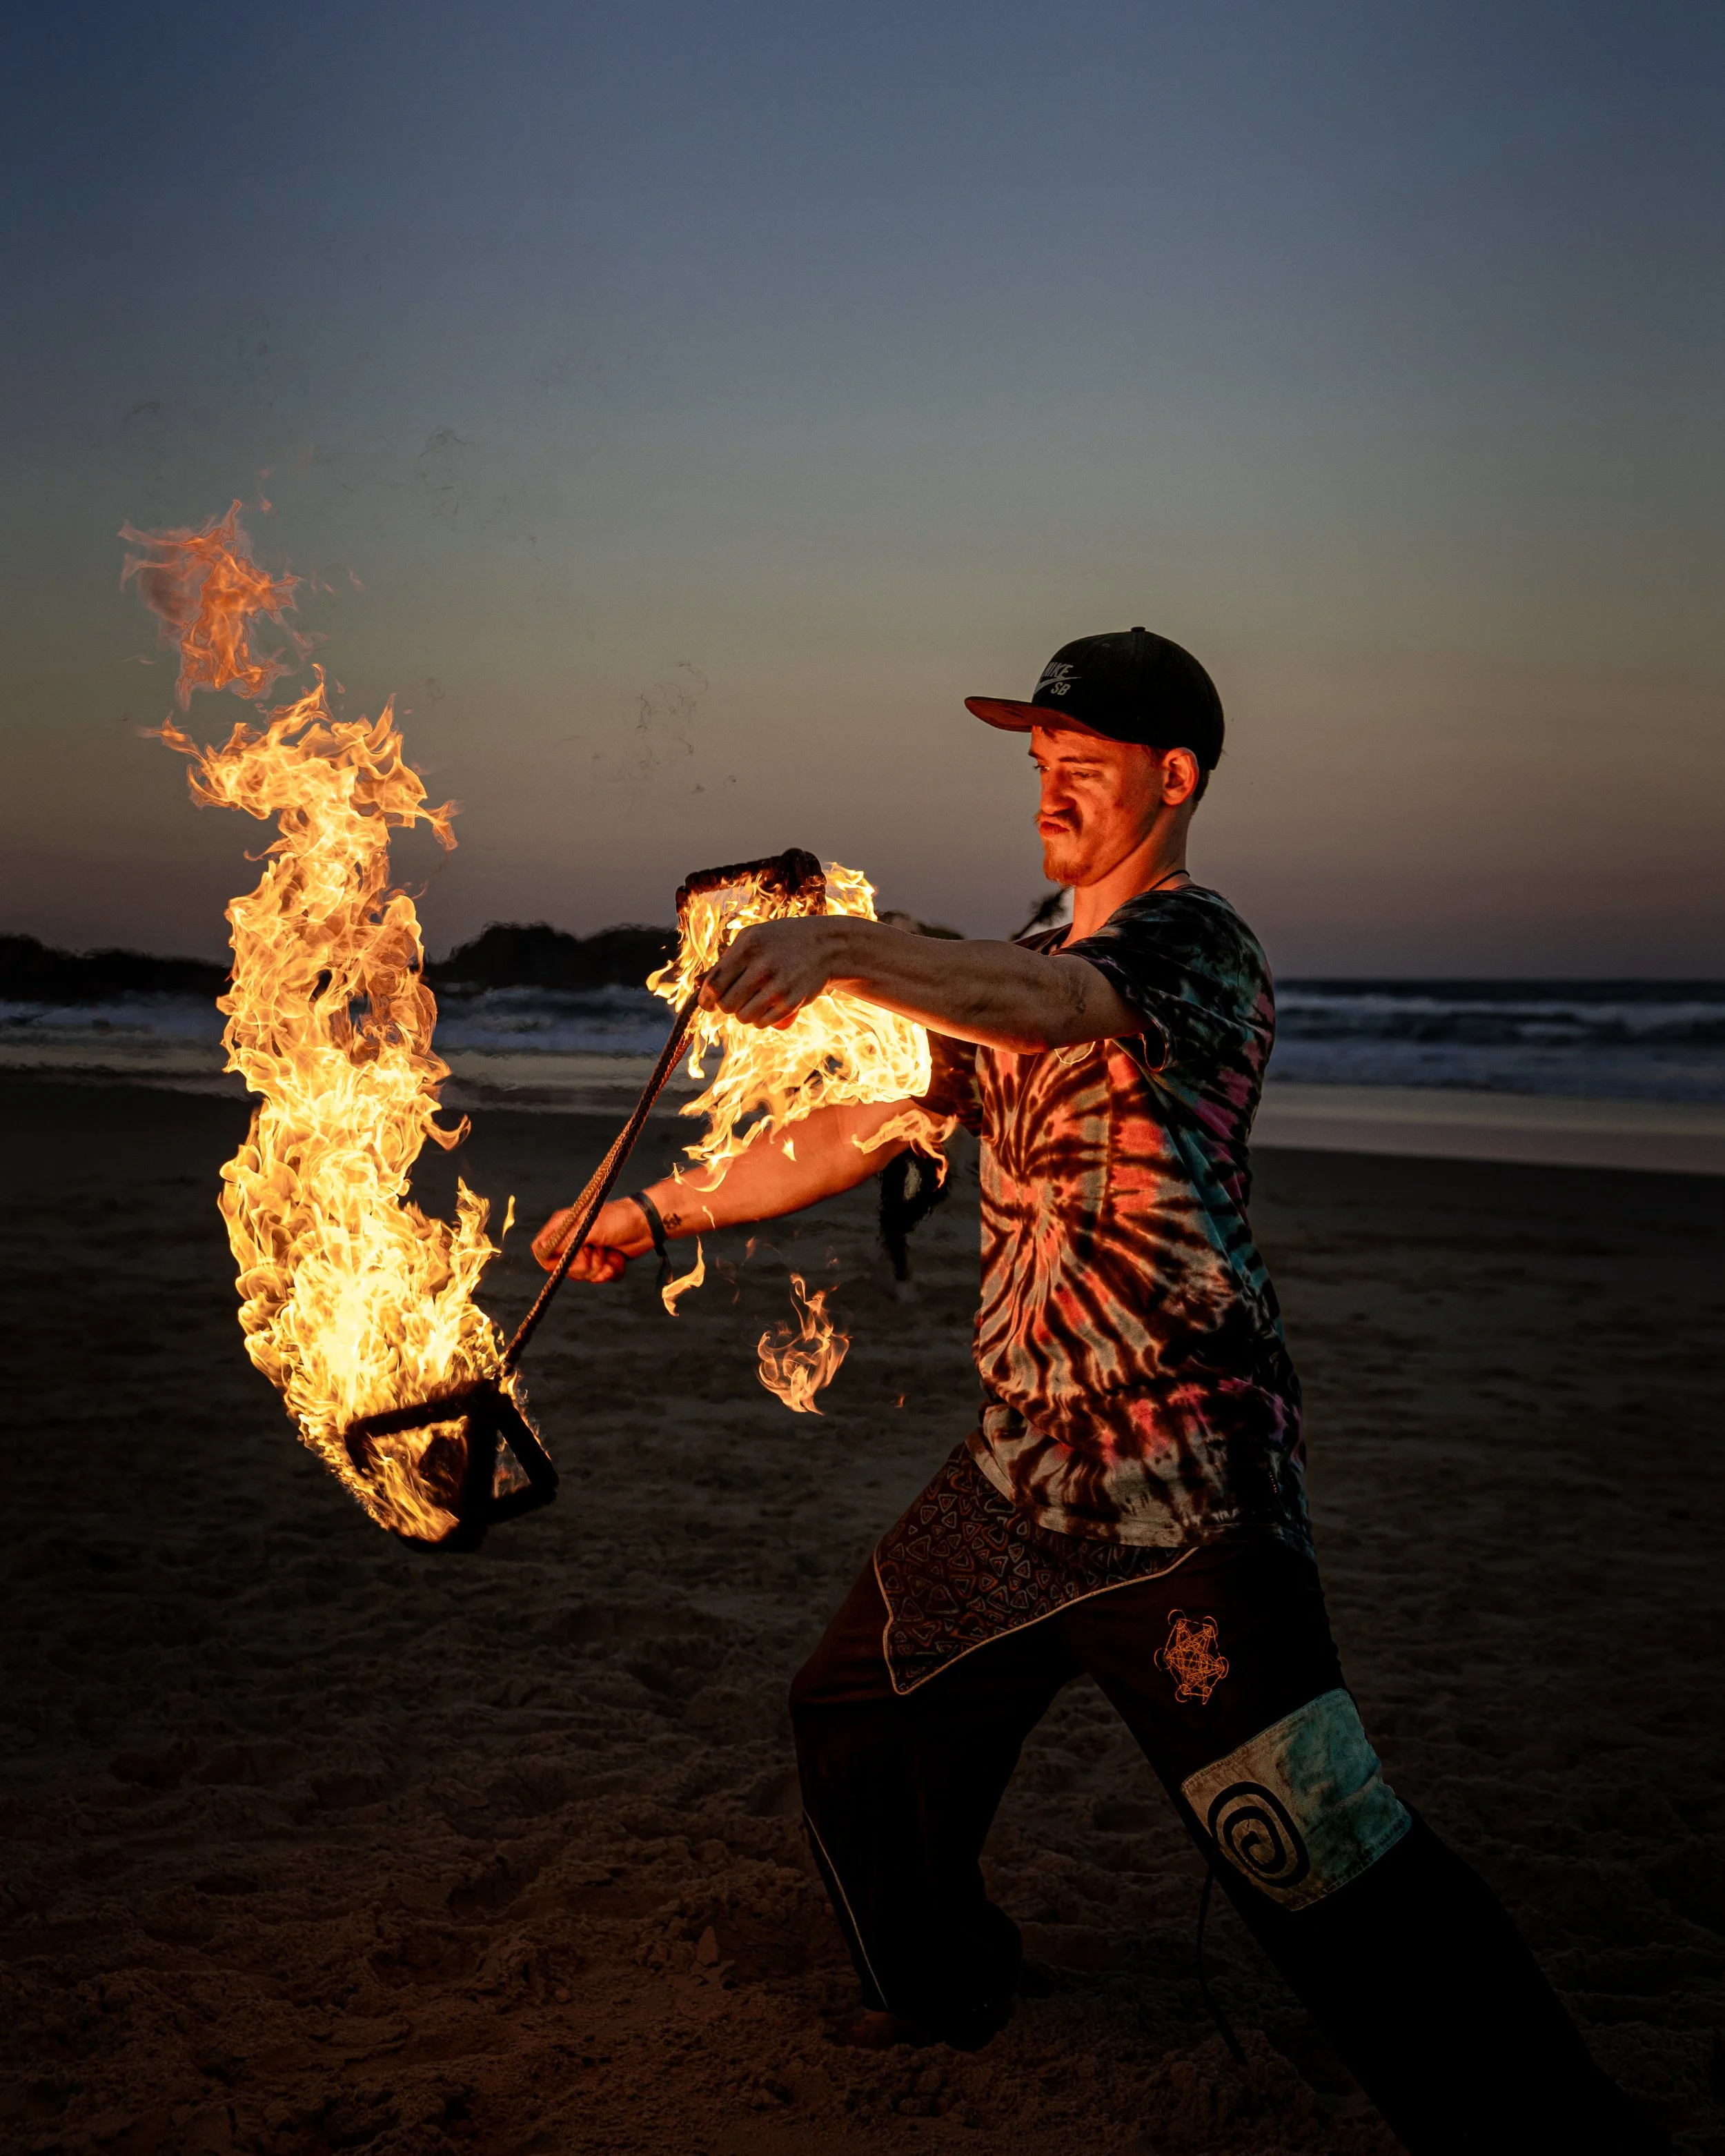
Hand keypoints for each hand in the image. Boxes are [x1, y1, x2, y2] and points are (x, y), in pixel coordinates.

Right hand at [531, 1196, 650, 1281]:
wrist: (648, 1224)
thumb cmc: (619, 1220)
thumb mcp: (590, 1228)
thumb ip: (565, 1241)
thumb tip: (541, 1250)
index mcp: (563, 1226)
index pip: (541, 1250)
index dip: (553, 1261)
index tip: (570, 1258)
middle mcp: (571, 1239)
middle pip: (562, 1268)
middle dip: (583, 1267)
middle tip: (597, 1253)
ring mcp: (586, 1251)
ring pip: (582, 1276)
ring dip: (599, 1270)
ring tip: (610, 1256)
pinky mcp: (601, 1261)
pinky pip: (598, 1278)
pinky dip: (610, 1272)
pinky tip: (617, 1261)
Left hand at [700, 917, 842, 1028]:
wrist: (825, 945)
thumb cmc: (780, 941)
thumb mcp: (752, 940)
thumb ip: (725, 961)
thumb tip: (696, 985)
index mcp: (748, 947)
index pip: (715, 984)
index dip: (705, 999)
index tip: (707, 1003)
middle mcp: (762, 967)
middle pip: (726, 1004)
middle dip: (725, 1006)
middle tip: (734, 999)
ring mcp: (779, 986)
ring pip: (743, 1017)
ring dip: (742, 1015)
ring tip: (751, 1003)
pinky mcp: (792, 1002)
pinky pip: (762, 1023)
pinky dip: (759, 1020)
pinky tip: (765, 1007)